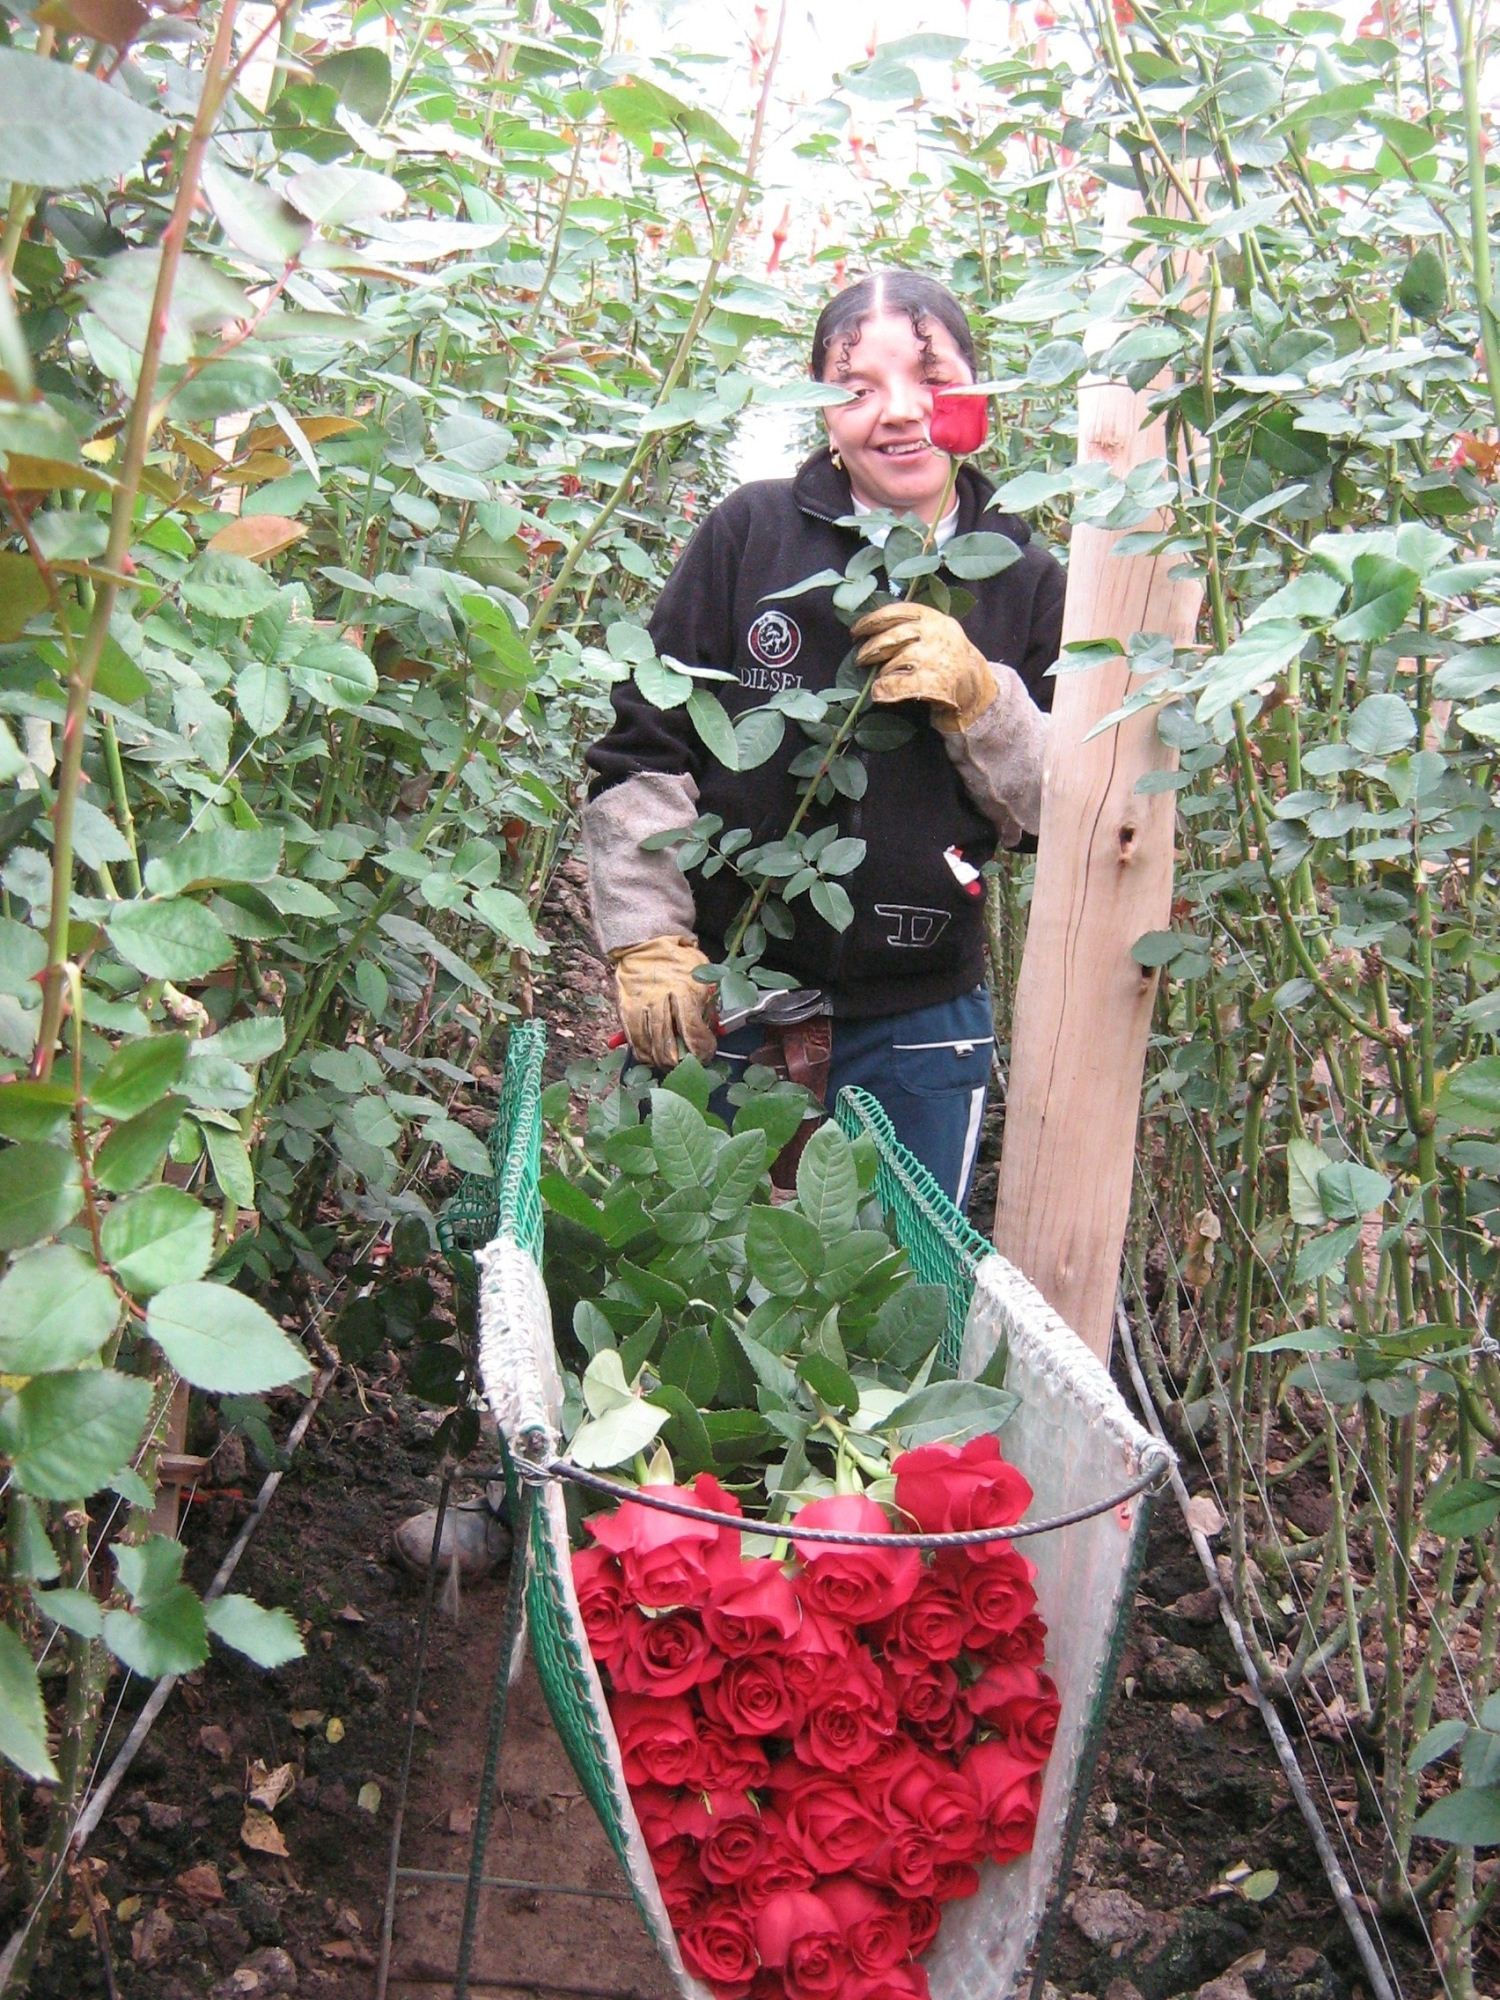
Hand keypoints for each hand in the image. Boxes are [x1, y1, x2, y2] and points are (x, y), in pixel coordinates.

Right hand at [610, 934, 717, 1067]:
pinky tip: (650, 1057)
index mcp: (685, 989)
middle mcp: (661, 998)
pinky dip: (642, 1052)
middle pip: (668, 1042)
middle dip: (679, 1062)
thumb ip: (708, 1004)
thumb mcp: (703, 976)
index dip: (701, 1049)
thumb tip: (710, 1032)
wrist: (646, 943)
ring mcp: (641, 1004)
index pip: (693, 1030)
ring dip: (660, 1060)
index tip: (706, 1055)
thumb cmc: (679, 961)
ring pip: (649, 1043)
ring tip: (669, 1065)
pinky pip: (633, 1037)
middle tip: (686, 1067)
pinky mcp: (625, 1007)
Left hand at [854, 602, 997, 733]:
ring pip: (893, 663)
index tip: (855, 631)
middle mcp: (934, 634)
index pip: (895, 612)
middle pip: (891, 638)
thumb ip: (911, 626)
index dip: (870, 621)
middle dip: (870, 649)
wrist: (977, 687)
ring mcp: (935, 658)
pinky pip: (897, 685)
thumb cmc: (947, 659)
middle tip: (859, 659)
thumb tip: (869, 629)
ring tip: (881, 678)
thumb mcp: (936, 633)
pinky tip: (879, 693)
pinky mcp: (934, 682)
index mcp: (933, 618)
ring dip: (882, 673)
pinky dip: (884, 690)